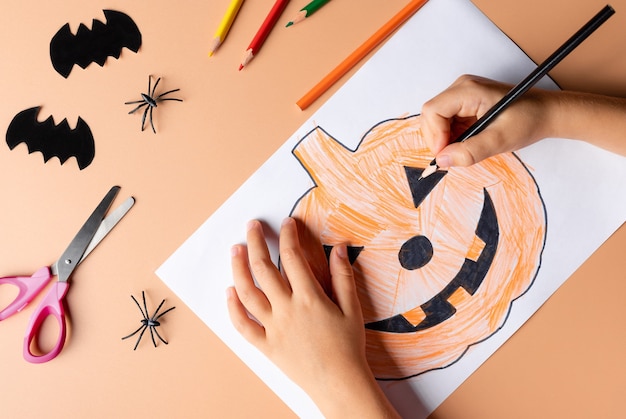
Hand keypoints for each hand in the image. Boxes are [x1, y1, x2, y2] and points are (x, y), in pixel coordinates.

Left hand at [227, 217, 398, 417]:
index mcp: (309, 298)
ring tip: (235, 250)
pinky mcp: (265, 345)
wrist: (339, 383)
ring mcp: (273, 327)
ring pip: (247, 293)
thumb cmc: (348, 346)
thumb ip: (343, 276)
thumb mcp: (352, 308)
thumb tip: (338, 247)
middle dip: (255, 243)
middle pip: (264, 269)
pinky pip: (243, 325)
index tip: (286, 223)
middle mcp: (287, 309)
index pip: (292, 257)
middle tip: (251, 227)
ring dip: (238, 268)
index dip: (288, 236)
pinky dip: (233, 308)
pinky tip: (229, 292)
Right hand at [420, 74, 554, 166]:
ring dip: (445, 139)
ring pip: (436, 120)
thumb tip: (442, 161)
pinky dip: (452, 137)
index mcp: (468, 90)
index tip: (445, 155)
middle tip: (454, 156)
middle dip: (438, 139)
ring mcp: (462, 95)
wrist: (546, 113)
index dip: (434, 135)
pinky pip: (446, 122)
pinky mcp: (465, 104)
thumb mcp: (499, 140)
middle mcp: (461, 88)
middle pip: (431, 115)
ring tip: (465, 149)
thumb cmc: (528, 120)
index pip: (432, 110)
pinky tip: (468, 142)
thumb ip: (469, 152)